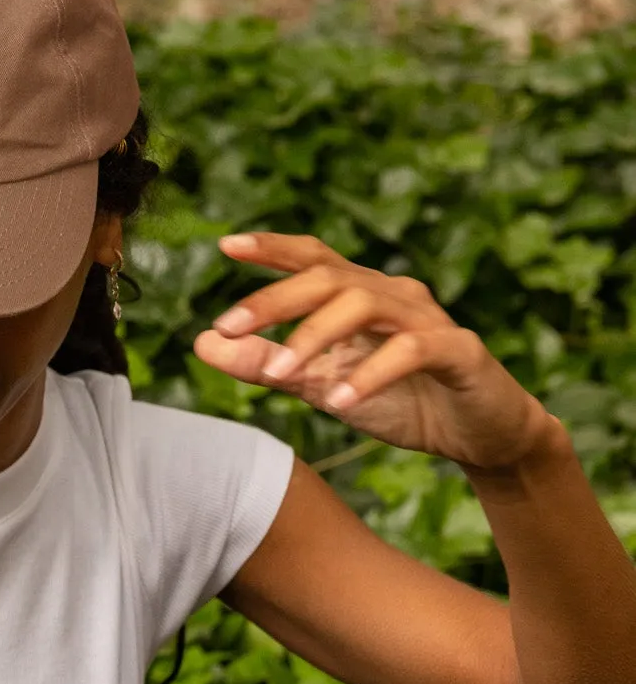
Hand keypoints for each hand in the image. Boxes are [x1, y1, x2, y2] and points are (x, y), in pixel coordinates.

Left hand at [194, 232, 556, 472]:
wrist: (481, 438)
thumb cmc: (403, 402)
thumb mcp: (321, 386)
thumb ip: (265, 364)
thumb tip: (203, 342)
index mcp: (362, 295)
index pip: (314, 259)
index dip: (272, 247)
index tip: (225, 245)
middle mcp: (394, 294)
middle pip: (329, 277)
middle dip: (275, 299)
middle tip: (227, 325)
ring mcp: (429, 319)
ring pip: (364, 305)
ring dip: (315, 337)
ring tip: (279, 375)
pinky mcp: (460, 351)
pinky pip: (411, 350)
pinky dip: (370, 374)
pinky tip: (338, 401)